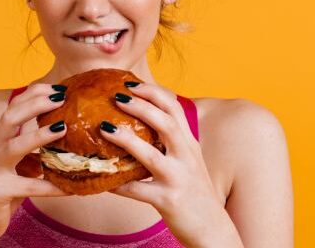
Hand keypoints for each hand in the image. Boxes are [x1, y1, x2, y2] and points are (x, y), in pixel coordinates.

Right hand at [0, 84, 69, 242]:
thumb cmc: (5, 186)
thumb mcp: (18, 162)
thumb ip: (32, 146)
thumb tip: (65, 129)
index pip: (13, 106)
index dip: (34, 94)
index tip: (58, 88)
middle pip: (9, 118)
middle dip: (35, 104)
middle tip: (61, 98)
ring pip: (15, 147)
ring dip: (39, 135)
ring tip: (62, 128)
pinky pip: (30, 186)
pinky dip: (52, 186)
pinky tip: (71, 188)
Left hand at [102, 82, 232, 245]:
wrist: (213, 229)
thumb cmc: (194, 194)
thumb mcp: (188, 162)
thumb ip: (171, 144)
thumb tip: (140, 127)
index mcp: (189, 144)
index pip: (174, 108)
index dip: (153, 92)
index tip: (131, 84)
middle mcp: (186, 156)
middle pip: (165, 122)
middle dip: (141, 106)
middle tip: (117, 96)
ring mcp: (178, 178)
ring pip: (150, 154)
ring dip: (126, 139)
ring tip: (105, 128)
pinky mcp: (168, 201)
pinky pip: (138, 190)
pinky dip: (118, 184)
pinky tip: (102, 179)